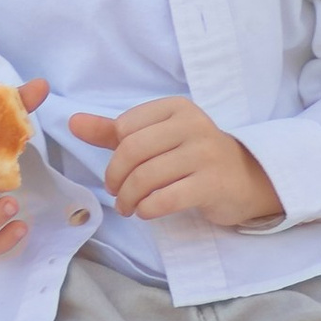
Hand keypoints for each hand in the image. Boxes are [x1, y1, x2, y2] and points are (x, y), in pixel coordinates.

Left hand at [68, 98, 284, 226]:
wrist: (248, 178)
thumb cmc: (193, 156)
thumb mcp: (155, 137)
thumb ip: (113, 131)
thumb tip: (72, 122)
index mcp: (175, 108)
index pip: (125, 128)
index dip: (114, 154)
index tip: (116, 171)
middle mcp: (192, 125)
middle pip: (132, 152)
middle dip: (116, 178)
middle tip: (116, 193)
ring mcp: (205, 154)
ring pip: (146, 177)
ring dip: (129, 198)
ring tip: (128, 207)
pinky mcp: (213, 184)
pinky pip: (166, 198)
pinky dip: (148, 209)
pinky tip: (146, 212)